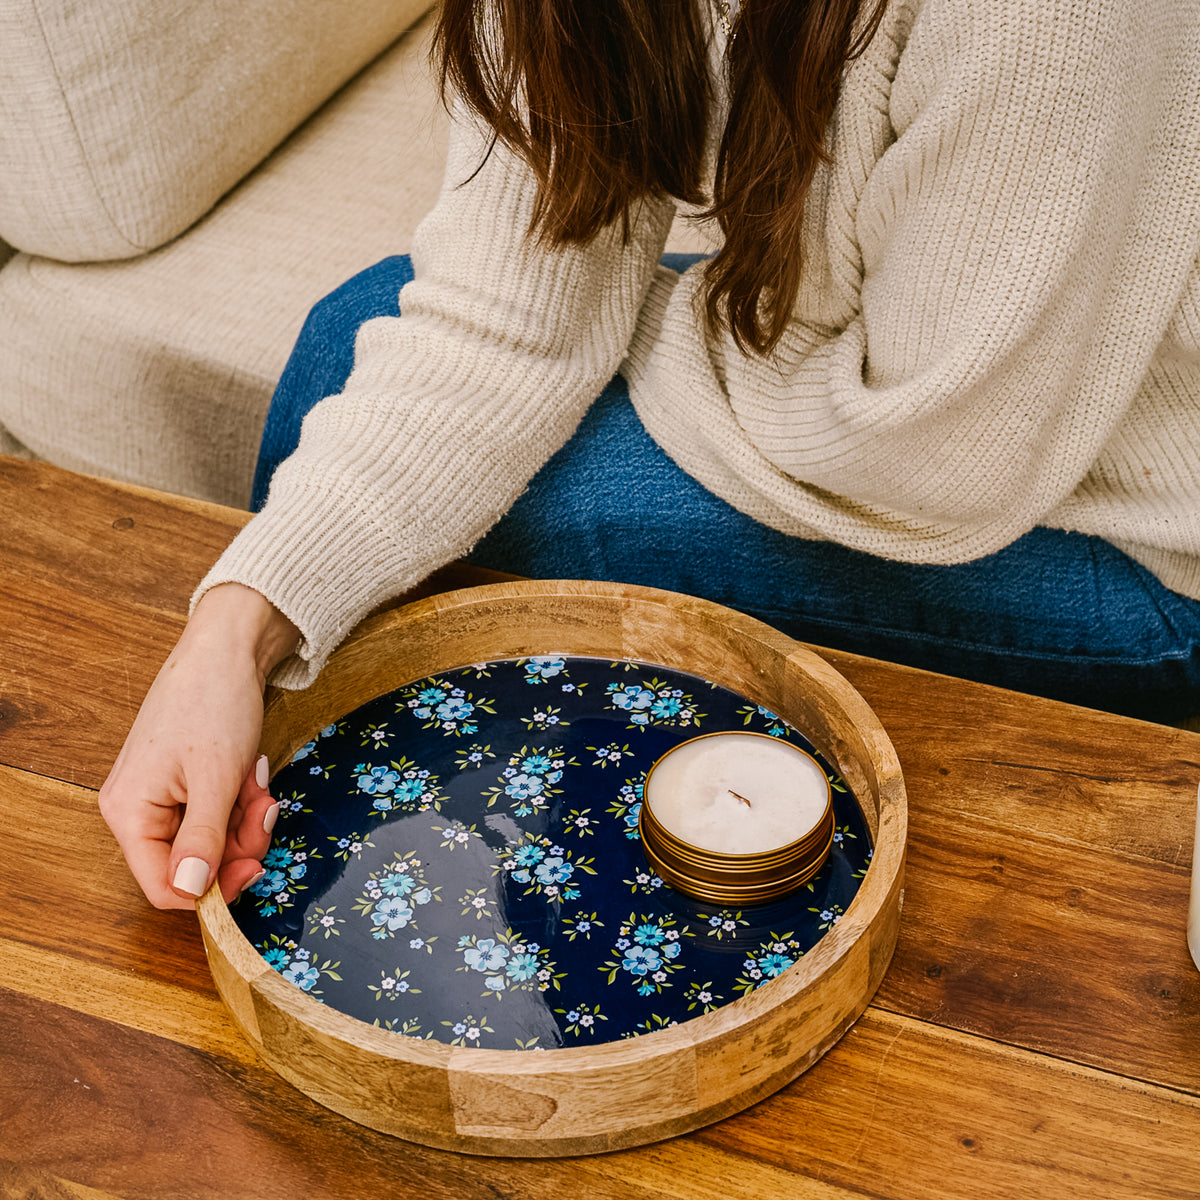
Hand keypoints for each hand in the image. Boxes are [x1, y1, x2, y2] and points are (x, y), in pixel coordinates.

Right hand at [99, 583, 299, 908]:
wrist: (230, 647)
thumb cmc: (215, 701)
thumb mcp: (216, 778)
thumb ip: (203, 840)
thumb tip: (191, 893)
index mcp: (130, 813)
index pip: (164, 886)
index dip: (212, 889)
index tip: (257, 868)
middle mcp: (138, 809)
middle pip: (193, 864)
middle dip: (239, 842)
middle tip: (265, 809)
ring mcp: (162, 795)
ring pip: (213, 840)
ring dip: (246, 818)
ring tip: (258, 780)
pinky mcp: (186, 782)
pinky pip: (217, 813)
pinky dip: (241, 799)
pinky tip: (252, 772)